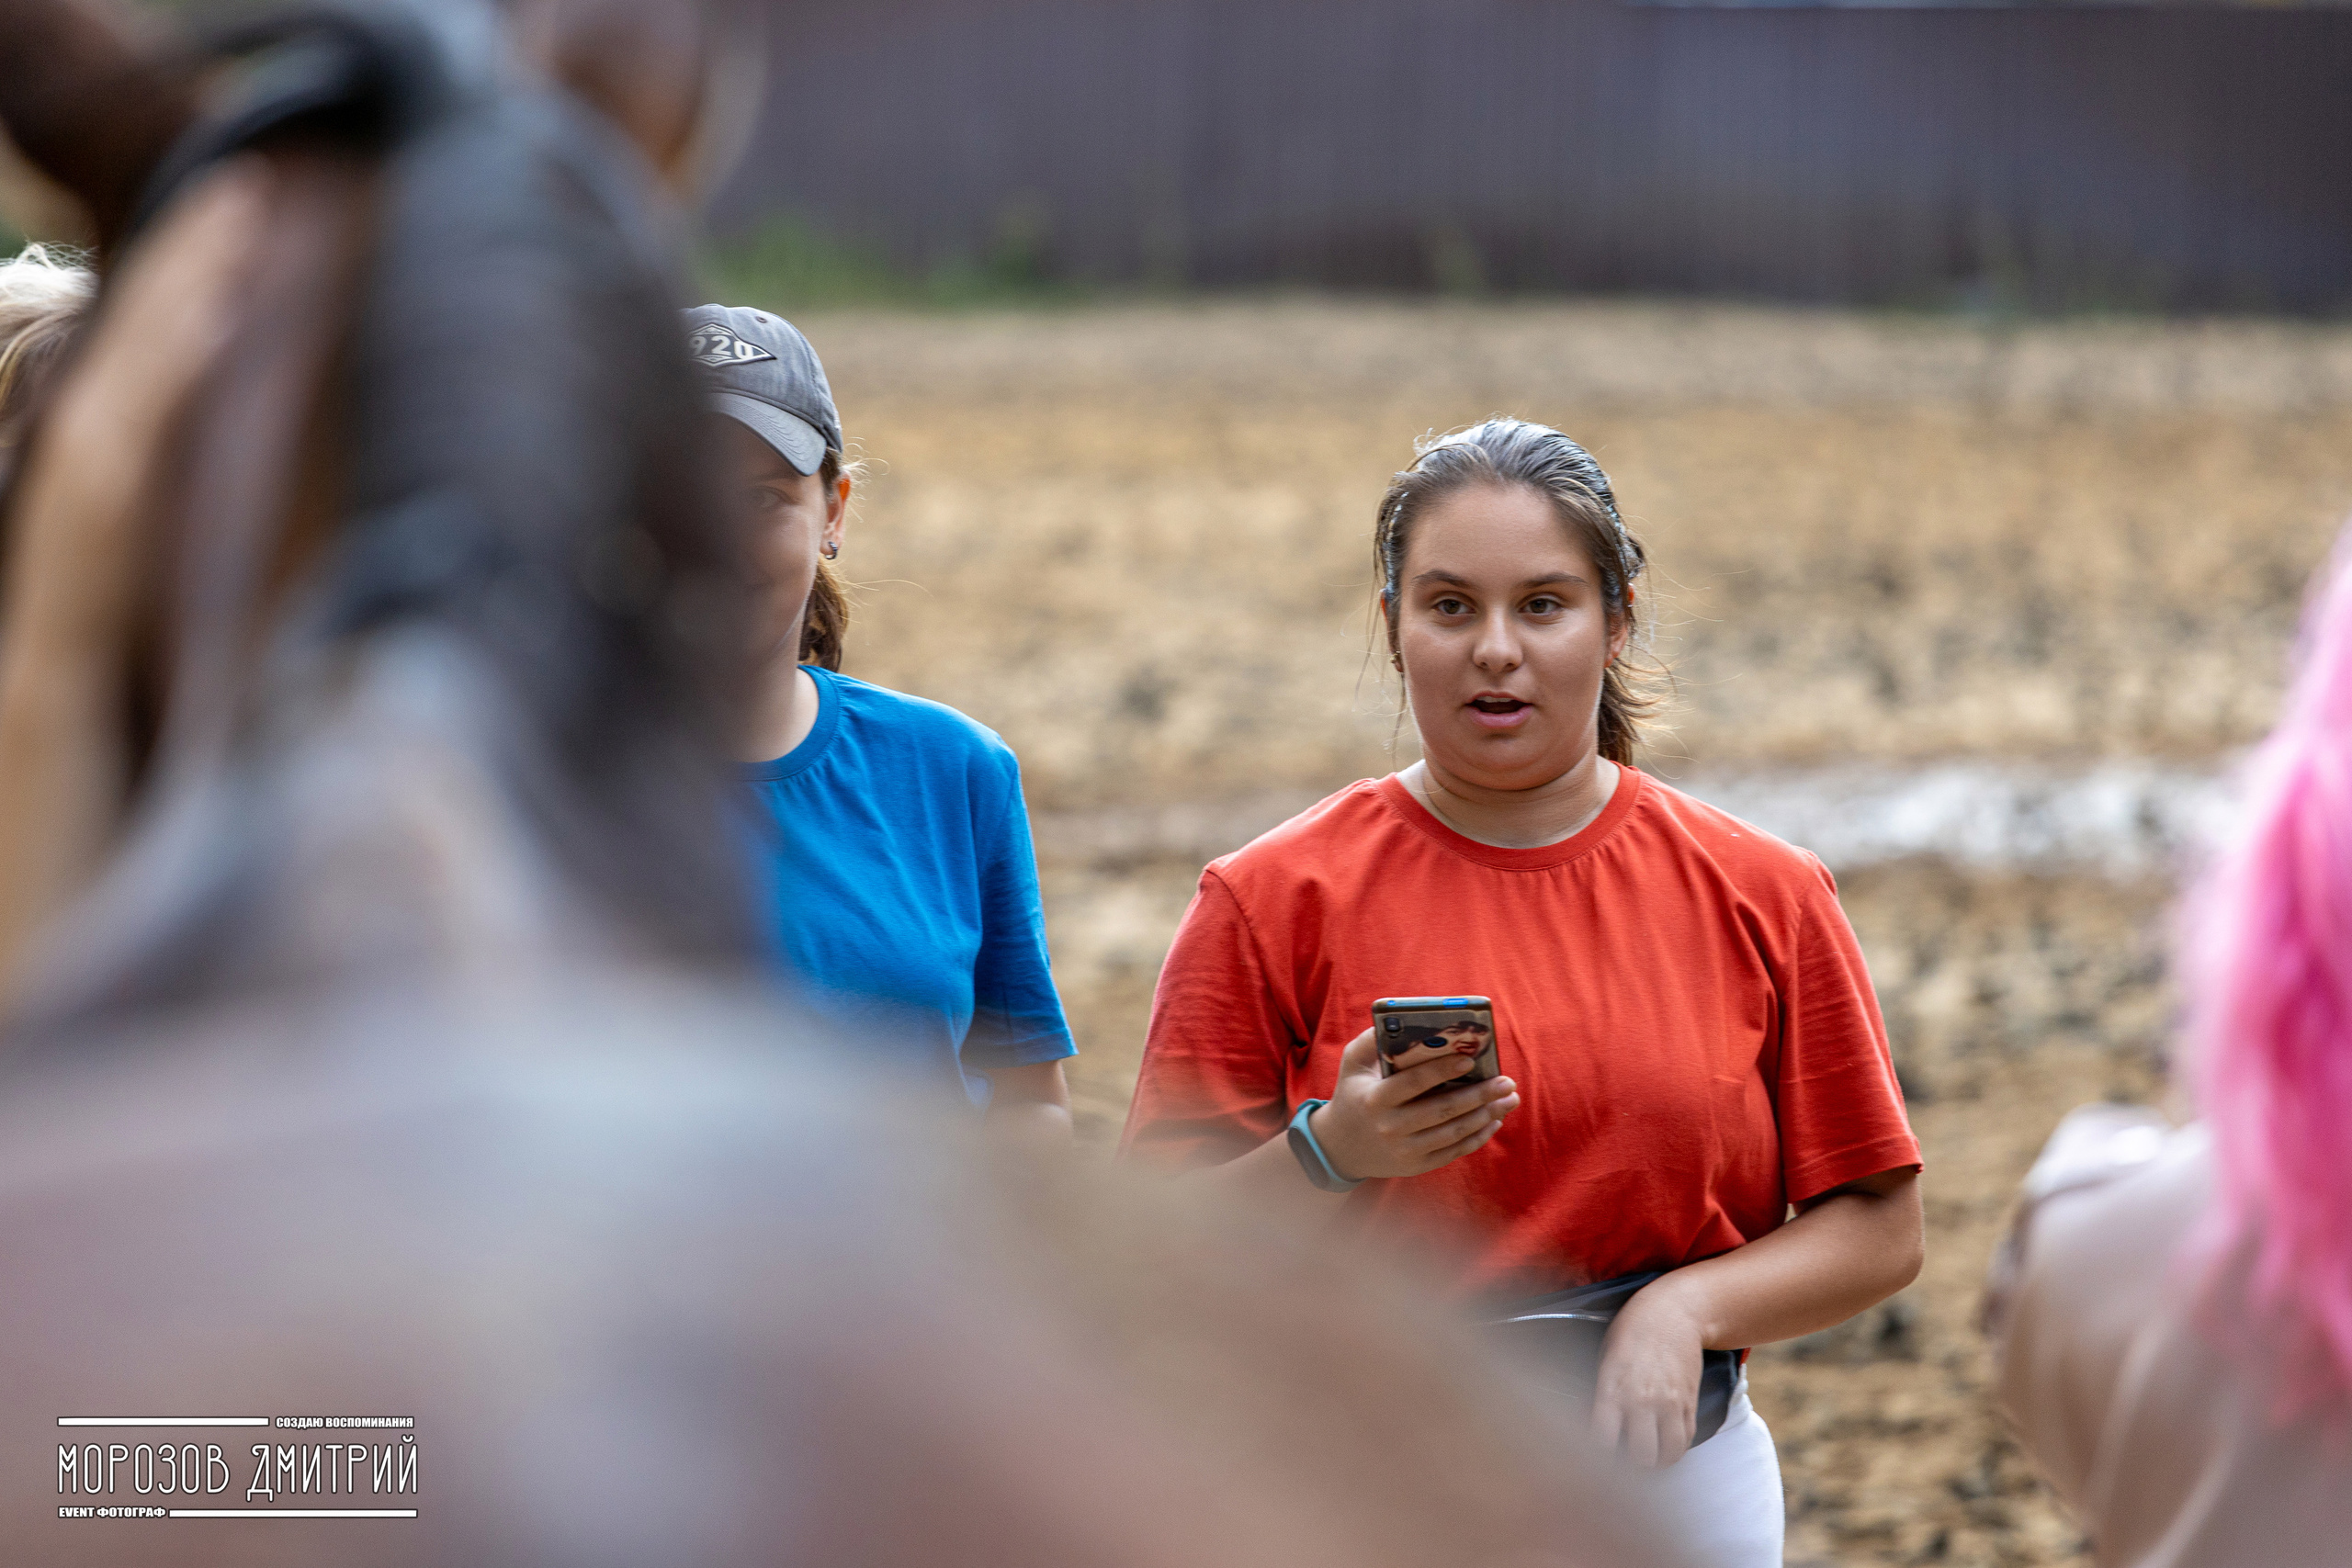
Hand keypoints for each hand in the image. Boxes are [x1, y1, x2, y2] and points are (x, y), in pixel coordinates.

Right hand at [1307, 1029, 1518, 1181]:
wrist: (1341, 1147)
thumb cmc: (1354, 1095)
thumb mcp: (1352, 1065)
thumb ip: (1370, 1040)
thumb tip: (1398, 1018)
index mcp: (1375, 1099)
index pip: (1413, 1083)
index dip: (1442, 1070)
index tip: (1469, 1059)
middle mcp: (1391, 1127)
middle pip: (1442, 1110)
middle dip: (1479, 1095)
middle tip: (1506, 1081)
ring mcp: (1405, 1150)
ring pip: (1453, 1132)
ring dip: (1486, 1115)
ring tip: (1509, 1099)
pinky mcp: (1416, 1166)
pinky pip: (1453, 1151)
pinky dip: (1477, 1136)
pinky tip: (1494, 1120)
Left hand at [1591, 1285, 1705, 1468]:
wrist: (1673, 1312)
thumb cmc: (1630, 1332)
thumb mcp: (1606, 1359)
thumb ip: (1602, 1394)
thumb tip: (1593, 1427)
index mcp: (1613, 1388)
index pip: (1603, 1440)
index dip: (1598, 1454)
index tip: (1595, 1454)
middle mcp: (1643, 1399)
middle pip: (1641, 1456)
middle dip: (1632, 1464)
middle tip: (1625, 1461)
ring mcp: (1670, 1402)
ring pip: (1670, 1454)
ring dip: (1658, 1462)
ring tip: (1648, 1458)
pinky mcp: (1690, 1401)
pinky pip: (1686, 1439)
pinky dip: (1676, 1447)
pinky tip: (1665, 1444)